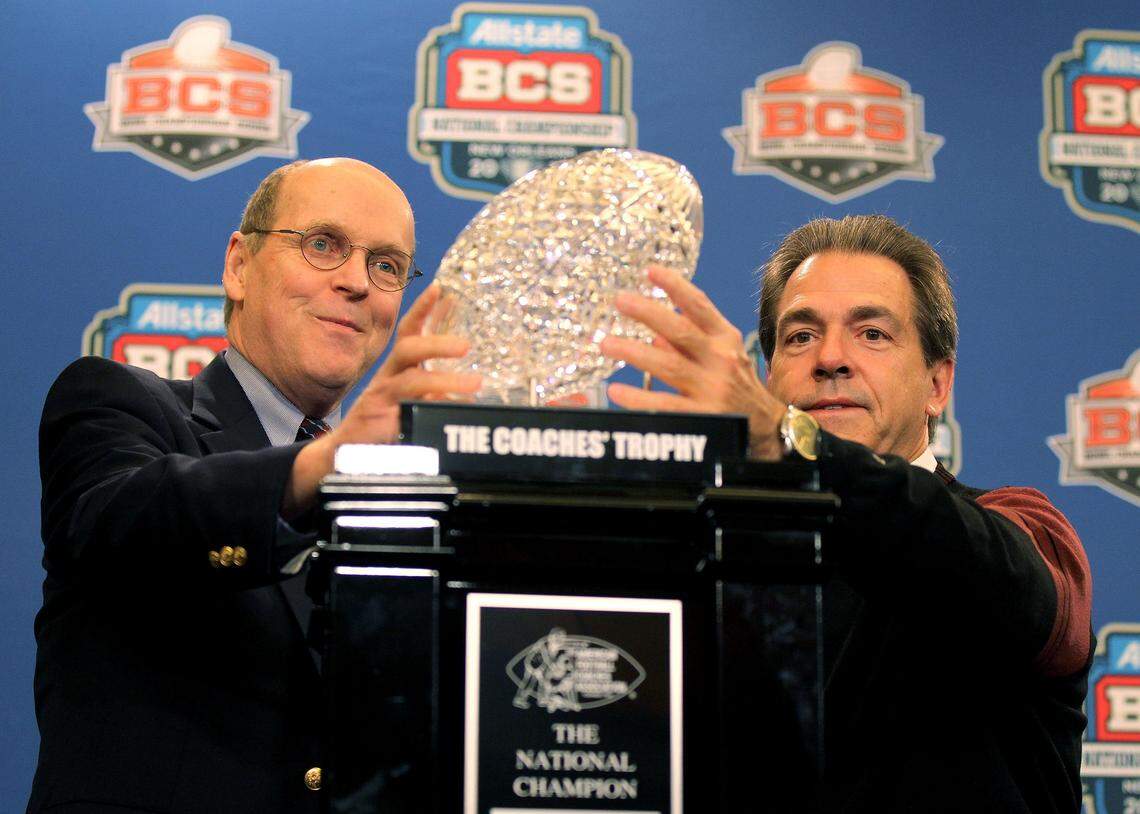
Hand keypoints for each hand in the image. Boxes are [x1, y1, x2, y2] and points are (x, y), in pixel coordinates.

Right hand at [283, 283, 480, 515]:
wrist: (345, 454)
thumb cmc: (382, 424)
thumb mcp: (411, 400)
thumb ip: (434, 390)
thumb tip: (467, 384)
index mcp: (397, 368)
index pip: (409, 332)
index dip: (422, 309)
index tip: (440, 289)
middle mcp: (387, 377)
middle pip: (409, 349)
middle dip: (437, 343)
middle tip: (466, 346)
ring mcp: (380, 398)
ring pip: (412, 382)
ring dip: (445, 380)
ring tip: (474, 384)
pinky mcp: (378, 421)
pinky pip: (407, 412)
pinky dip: (431, 411)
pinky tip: (451, 412)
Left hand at [599, 266, 784, 460]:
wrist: (768, 427)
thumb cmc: (739, 386)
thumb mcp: (724, 356)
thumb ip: (692, 342)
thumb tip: (654, 334)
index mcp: (725, 339)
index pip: (700, 306)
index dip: (675, 286)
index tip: (650, 270)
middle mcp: (721, 360)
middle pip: (680, 330)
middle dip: (648, 313)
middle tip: (620, 300)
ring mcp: (712, 389)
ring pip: (668, 365)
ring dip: (634, 352)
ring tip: (606, 344)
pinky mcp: (703, 417)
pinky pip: (665, 404)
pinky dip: (639, 397)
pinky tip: (617, 390)